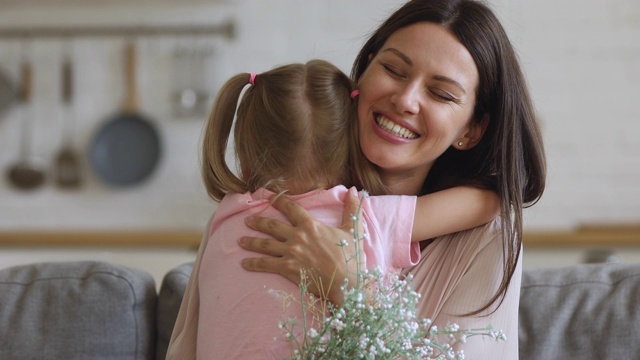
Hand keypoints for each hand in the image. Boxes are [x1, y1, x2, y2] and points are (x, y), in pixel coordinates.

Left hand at [238, 187, 361, 304]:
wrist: (346, 283)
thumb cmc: (351, 258)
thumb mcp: (353, 230)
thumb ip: (351, 209)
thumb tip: (355, 190)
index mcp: (311, 225)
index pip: (291, 208)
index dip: (279, 201)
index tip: (269, 198)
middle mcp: (297, 236)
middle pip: (272, 226)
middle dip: (258, 222)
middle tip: (247, 220)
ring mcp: (290, 252)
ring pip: (265, 244)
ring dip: (251, 241)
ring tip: (240, 240)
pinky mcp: (287, 268)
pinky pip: (265, 264)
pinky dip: (253, 263)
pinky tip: (244, 263)